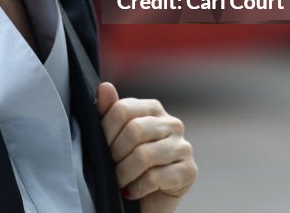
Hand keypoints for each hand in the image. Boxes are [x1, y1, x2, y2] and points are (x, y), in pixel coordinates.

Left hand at [97, 82, 196, 211]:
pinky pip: (155, 177)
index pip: (123, 109)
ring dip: (124, 173)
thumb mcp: (112, 138)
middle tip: (110, 166)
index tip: (100, 146)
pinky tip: (133, 191)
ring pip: (144, 155)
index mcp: (153, 108)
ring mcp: (183, 147)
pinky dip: (137, 188)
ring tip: (119, 180)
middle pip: (134, 130)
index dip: (105, 130)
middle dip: (115, 153)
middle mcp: (172, 124)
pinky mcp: (189, 171)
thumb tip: (105, 86)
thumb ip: (108, 112)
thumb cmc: (126, 165)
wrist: (144, 201)